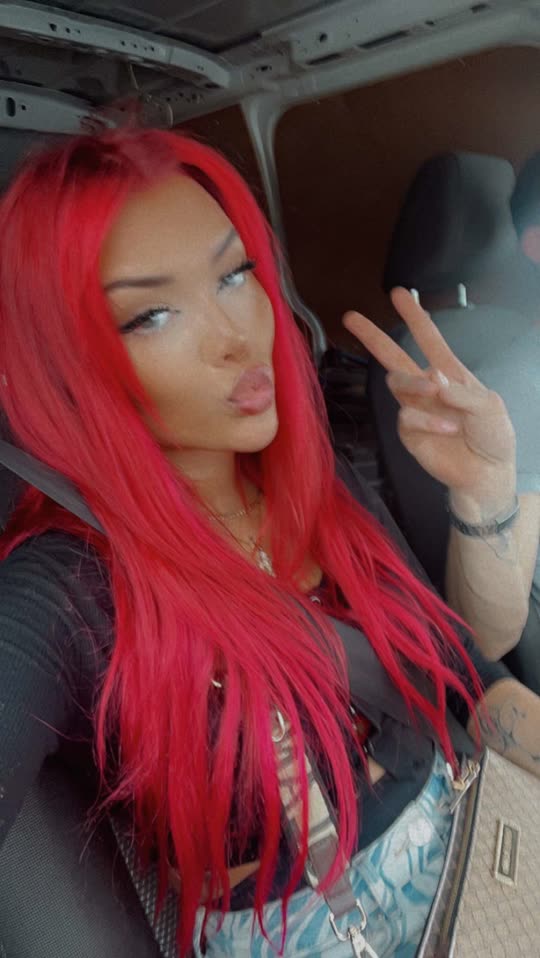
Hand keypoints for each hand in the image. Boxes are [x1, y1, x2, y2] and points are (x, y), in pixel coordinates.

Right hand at [343, 288, 516, 515]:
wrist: (486, 472)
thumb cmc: (493, 435)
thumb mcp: (489, 406)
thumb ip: (461, 389)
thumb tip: (432, 378)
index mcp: (449, 373)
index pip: (428, 339)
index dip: (414, 316)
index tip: (399, 294)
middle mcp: (427, 388)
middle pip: (394, 356)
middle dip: (373, 336)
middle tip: (350, 317)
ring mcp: (415, 409)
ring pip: (397, 382)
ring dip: (414, 383)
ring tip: (434, 390)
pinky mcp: (408, 433)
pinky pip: (407, 417)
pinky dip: (428, 420)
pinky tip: (448, 428)